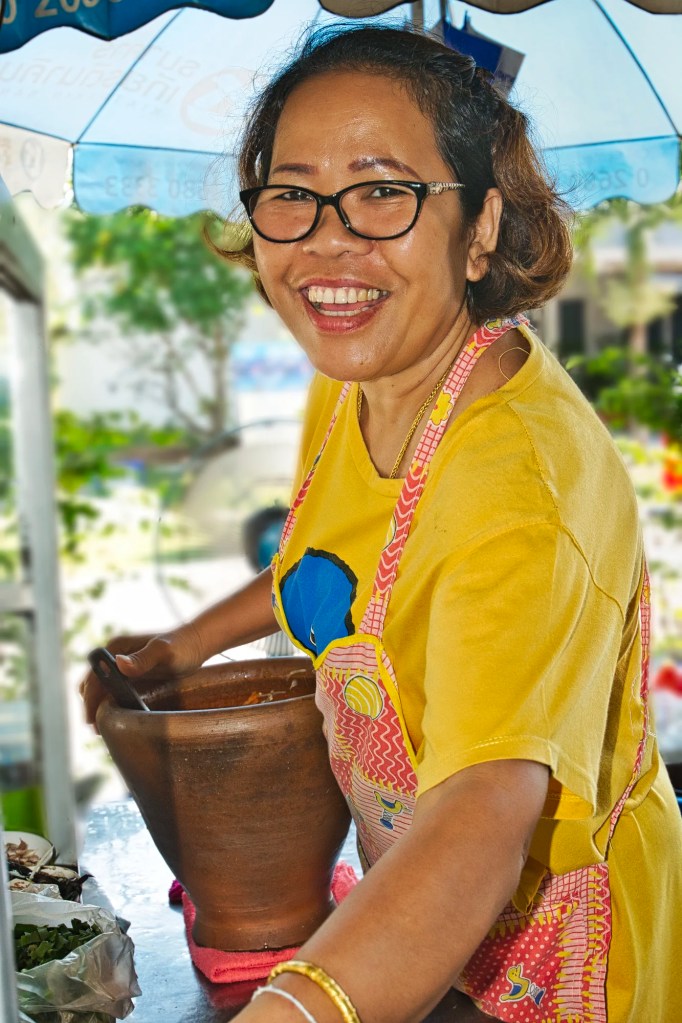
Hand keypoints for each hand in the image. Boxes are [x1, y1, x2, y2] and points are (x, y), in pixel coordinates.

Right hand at [79, 624, 204, 730]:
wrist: (196, 644)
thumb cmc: (182, 645)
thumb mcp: (164, 653)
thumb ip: (143, 659)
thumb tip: (119, 664)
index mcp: (117, 648)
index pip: (94, 676)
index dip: (90, 698)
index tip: (91, 719)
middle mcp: (115, 657)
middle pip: (92, 685)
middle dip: (91, 706)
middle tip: (97, 730)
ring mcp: (122, 667)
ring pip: (100, 690)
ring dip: (98, 707)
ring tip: (104, 729)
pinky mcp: (130, 677)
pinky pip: (113, 692)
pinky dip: (110, 705)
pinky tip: (117, 720)